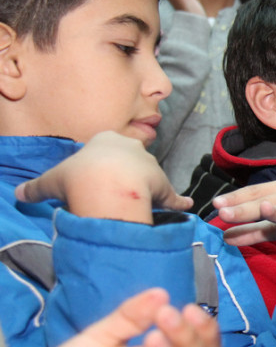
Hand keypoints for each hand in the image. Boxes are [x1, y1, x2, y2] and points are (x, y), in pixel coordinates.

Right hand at [14, 131, 191, 222]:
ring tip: (140, 203)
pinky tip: (185, 207)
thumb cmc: (78, 176)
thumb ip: (36, 188)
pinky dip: (178, 202)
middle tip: (115, 191)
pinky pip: (172, 196)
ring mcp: (151, 166)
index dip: (100, 162)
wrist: (107, 185)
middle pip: (130, 160)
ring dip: (147, 188)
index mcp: (105, 140)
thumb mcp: (50, 180)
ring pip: (150, 177)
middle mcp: (132, 148)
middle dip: (125, 173)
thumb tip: (19, 195)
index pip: (106, 146)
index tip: (94, 175)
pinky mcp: (164, 186)